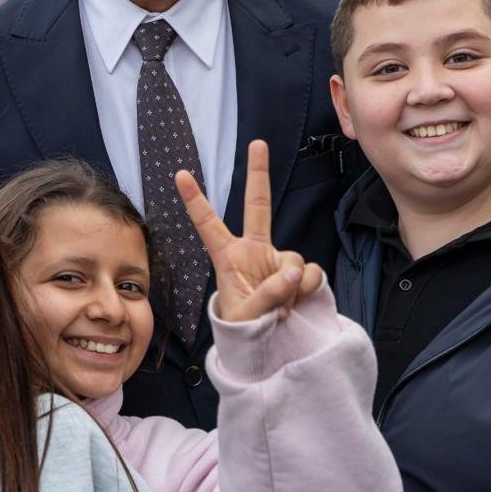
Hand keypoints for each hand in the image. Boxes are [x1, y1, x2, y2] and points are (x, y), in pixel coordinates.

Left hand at [175, 140, 324, 321]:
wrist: (270, 348)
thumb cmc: (244, 330)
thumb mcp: (247, 316)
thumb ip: (268, 294)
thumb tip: (293, 273)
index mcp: (228, 258)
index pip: (208, 225)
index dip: (195, 200)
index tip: (179, 174)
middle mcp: (253, 251)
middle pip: (258, 206)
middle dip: (258, 174)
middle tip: (257, 143)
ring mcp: (277, 260)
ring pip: (293, 258)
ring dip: (290, 285)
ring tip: (280, 309)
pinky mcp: (299, 273)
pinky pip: (310, 272)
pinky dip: (306, 289)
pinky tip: (296, 303)